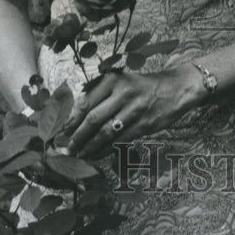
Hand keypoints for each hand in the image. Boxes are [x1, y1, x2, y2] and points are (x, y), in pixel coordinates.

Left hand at [65, 66, 202, 158]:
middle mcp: (122, 93)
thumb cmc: (142, 87)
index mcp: (113, 80)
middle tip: (66, 148)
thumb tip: (74, 115)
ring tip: (79, 154)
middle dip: (76, 136)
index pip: (86, 102)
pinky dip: (105, 149)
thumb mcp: (121, 82)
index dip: (71, 120)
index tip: (60, 131)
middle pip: (93, 118)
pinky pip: (120, 140)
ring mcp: (134, 109)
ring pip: (105, 132)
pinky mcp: (144, 124)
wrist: (175, 89)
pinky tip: (96, 154)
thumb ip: (100, 94)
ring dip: (89, 146)